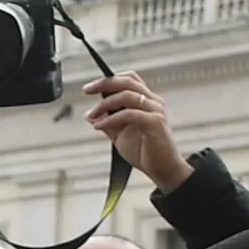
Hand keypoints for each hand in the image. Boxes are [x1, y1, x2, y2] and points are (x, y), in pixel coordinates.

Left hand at [82, 72, 194, 191]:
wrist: (162, 169)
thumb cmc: (144, 151)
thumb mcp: (120, 134)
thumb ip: (107, 122)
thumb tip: (89, 115)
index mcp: (147, 100)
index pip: (130, 79)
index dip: (109, 79)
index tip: (90, 87)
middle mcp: (153, 101)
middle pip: (128, 82)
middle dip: (104, 83)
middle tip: (86, 90)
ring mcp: (155, 110)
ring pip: (127, 96)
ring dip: (105, 104)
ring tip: (91, 115)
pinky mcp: (155, 122)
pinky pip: (129, 114)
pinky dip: (111, 119)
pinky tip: (98, 126)